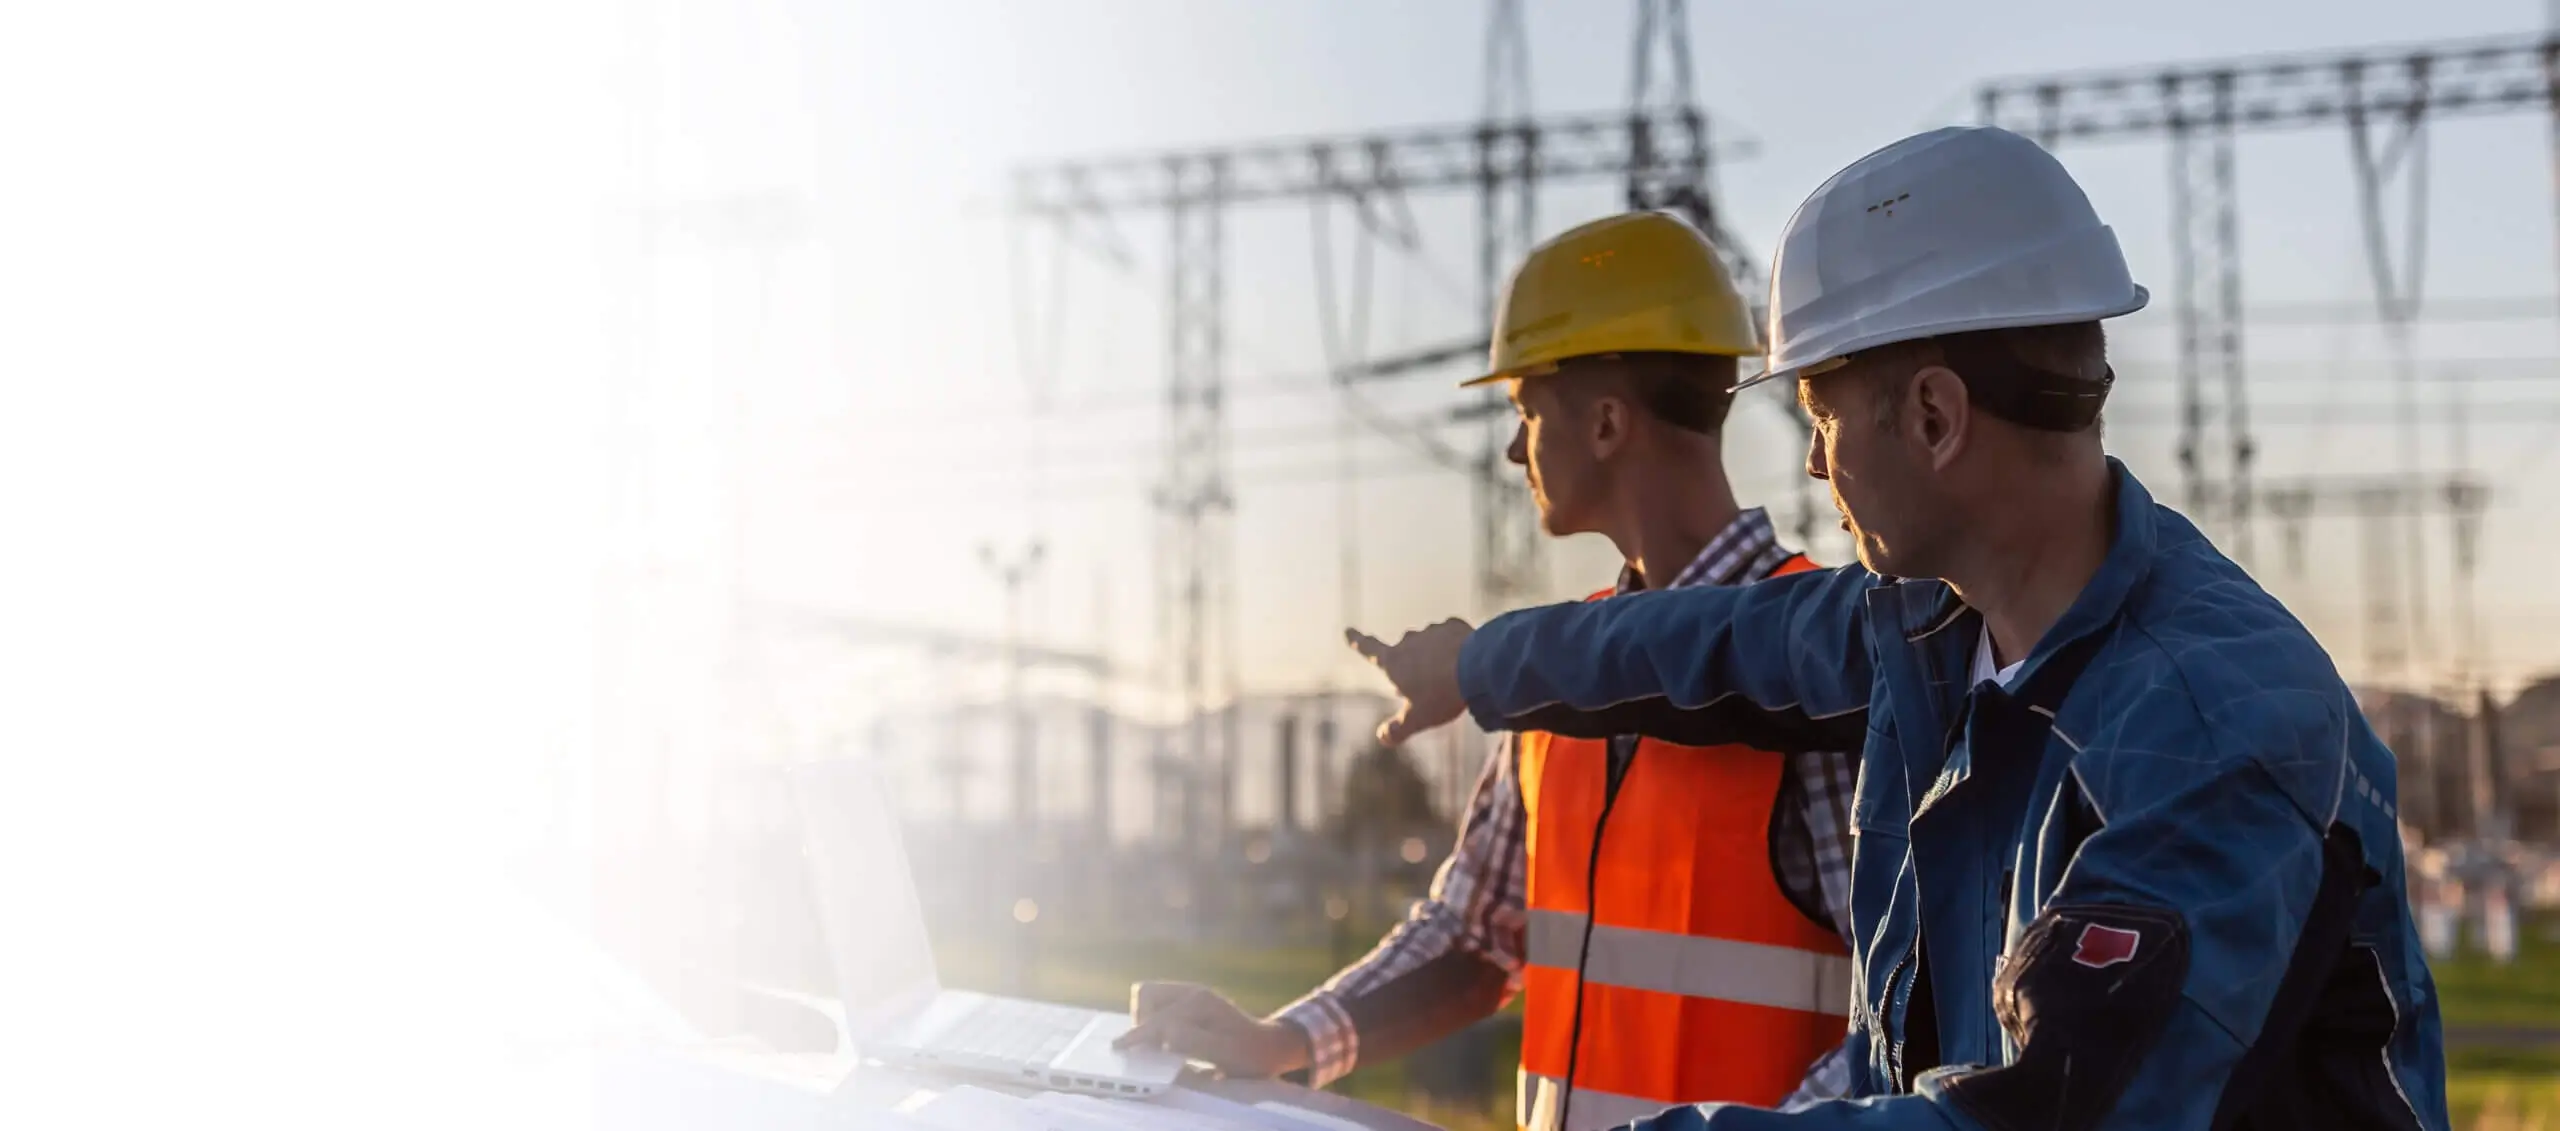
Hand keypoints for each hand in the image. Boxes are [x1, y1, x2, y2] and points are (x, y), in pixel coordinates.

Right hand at [1115, 981, 1310, 1078]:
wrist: (1268, 1046)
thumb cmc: (1248, 1053)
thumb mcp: (1225, 1052)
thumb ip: (1194, 1041)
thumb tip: (1165, 1032)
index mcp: (1200, 1001)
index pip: (1158, 1017)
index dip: (1137, 1034)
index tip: (1119, 1046)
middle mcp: (1193, 992)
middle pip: (1147, 993)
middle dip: (1141, 1018)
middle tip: (1152, 1046)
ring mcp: (1191, 996)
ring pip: (1150, 997)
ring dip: (1148, 1019)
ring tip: (1160, 1044)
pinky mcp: (1189, 1005)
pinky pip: (1159, 1005)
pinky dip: (1155, 1021)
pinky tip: (1167, 1040)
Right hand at [1345, 619, 1472, 746]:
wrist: (1477, 668)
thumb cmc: (1441, 695)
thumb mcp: (1417, 720)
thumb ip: (1396, 730)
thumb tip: (1382, 737)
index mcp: (1393, 662)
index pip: (1368, 649)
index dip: (1357, 641)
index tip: (1348, 630)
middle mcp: (1408, 641)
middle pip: (1404, 653)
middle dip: (1411, 666)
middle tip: (1427, 688)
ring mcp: (1431, 631)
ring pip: (1428, 645)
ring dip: (1435, 657)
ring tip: (1452, 677)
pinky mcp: (1454, 628)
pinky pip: (1450, 637)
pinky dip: (1454, 647)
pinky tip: (1466, 660)